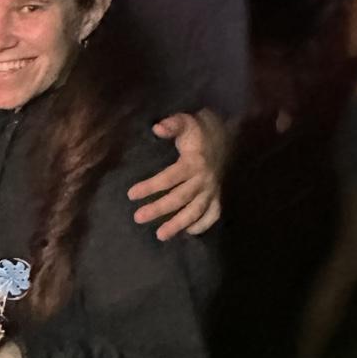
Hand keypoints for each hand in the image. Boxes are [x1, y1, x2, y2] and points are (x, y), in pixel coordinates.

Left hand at [127, 111, 225, 240]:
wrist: (226, 135)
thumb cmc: (198, 131)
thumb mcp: (186, 122)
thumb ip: (172, 125)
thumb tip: (157, 128)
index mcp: (193, 163)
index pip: (169, 178)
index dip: (150, 186)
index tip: (130, 194)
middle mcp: (204, 179)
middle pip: (180, 198)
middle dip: (159, 209)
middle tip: (138, 218)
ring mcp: (212, 189)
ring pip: (196, 210)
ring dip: (179, 224)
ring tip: (160, 235)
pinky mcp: (218, 195)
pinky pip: (213, 214)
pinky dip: (203, 225)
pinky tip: (188, 232)